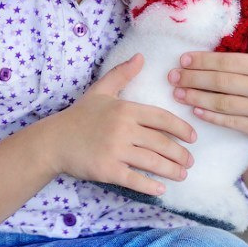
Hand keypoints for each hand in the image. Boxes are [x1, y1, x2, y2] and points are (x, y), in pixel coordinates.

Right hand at [46, 53, 194, 195]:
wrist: (54, 141)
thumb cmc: (79, 116)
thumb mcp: (100, 91)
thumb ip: (121, 73)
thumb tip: (141, 56)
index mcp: (125, 109)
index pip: (162, 118)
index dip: (182, 129)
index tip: (193, 138)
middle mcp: (123, 129)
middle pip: (162, 143)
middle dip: (180, 154)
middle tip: (189, 161)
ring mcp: (115, 151)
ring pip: (153, 162)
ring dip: (172, 170)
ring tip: (182, 174)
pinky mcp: (107, 170)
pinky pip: (135, 179)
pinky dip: (151, 186)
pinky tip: (161, 190)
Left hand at [167, 29, 247, 144]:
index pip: (228, 62)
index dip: (203, 61)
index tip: (183, 59)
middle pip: (220, 82)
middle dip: (193, 78)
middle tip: (173, 76)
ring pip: (222, 103)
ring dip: (196, 98)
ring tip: (177, 93)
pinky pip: (230, 121)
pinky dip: (211, 116)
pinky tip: (194, 110)